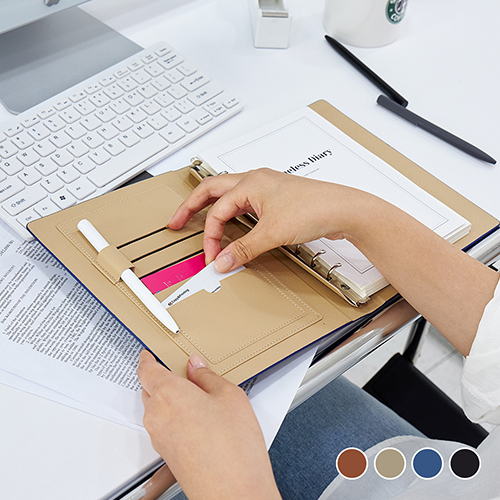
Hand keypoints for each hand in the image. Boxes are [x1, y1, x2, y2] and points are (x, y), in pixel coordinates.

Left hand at [138, 350, 281, 499]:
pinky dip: (175, 418)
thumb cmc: (233, 448)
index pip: (147, 369)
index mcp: (168, 393)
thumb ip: (208, 376)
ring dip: (170, 400)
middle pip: (150, 388)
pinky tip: (202, 421)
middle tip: (185, 374)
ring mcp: (159, 437)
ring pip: (158, 409)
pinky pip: (164, 426)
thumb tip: (196, 367)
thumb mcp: (229, 396)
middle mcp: (157, 415)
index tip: (150, 353)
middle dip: (163, 379)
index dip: (148, 358)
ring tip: (201, 399)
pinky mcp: (166, 454)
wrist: (232, 491)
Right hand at [168, 168, 498, 355]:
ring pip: (230, 195)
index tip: (210, 257)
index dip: (210, 235)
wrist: (343, 209)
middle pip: (213, 190)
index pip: (217, 210)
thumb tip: (221, 262)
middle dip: (192, 205)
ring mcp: (266, 189)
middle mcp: (255, 181)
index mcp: (249, 182)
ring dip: (214, 209)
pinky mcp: (276, 200)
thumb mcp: (272, 233)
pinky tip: (234, 225)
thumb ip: (243, 250)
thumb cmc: (313, 209)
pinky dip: (234, 215)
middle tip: (175, 220)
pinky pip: (246, 204)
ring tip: (200, 221)